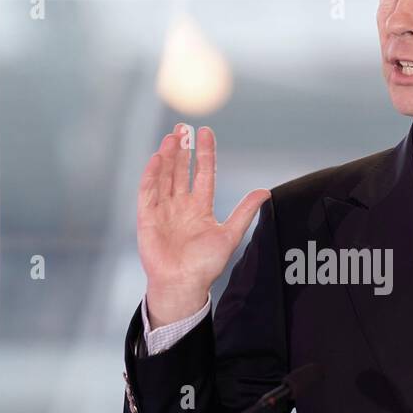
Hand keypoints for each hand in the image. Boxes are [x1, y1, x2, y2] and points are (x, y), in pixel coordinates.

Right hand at [138, 123, 269, 326]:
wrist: (183, 285)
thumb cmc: (205, 265)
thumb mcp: (229, 235)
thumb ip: (244, 212)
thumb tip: (265, 192)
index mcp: (200, 207)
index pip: (203, 173)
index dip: (204, 153)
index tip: (206, 132)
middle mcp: (181, 205)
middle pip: (181, 170)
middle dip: (182, 149)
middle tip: (183, 127)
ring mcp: (163, 209)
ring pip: (165, 176)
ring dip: (168, 157)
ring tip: (172, 137)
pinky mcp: (147, 217)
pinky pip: (148, 191)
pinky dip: (151, 175)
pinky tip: (156, 158)